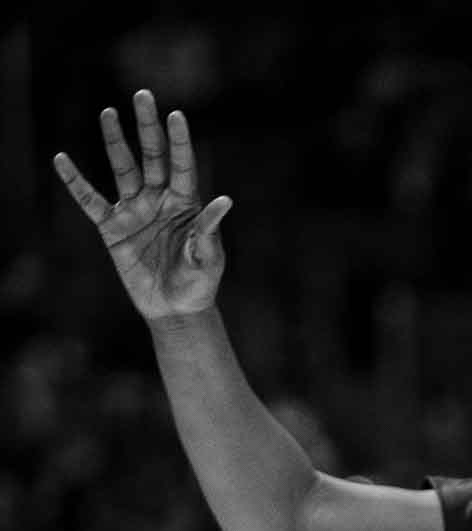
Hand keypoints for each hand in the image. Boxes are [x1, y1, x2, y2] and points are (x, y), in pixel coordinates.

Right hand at [54, 89, 231, 319]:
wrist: (176, 308)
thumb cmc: (199, 283)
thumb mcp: (209, 258)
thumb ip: (211, 230)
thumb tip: (224, 201)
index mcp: (186, 204)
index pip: (182, 165)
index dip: (179, 141)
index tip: (176, 115)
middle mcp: (159, 200)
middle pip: (152, 156)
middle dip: (147, 127)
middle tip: (143, 95)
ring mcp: (134, 210)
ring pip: (123, 169)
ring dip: (115, 142)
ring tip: (108, 112)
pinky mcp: (112, 227)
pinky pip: (90, 201)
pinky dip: (76, 182)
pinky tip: (62, 159)